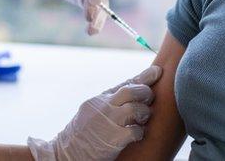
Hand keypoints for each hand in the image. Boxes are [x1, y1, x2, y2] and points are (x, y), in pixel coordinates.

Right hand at [27, 66, 161, 160]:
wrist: (66, 153)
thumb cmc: (83, 133)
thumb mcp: (93, 111)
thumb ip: (110, 102)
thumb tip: (132, 92)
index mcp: (100, 99)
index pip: (125, 83)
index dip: (144, 77)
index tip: (158, 72)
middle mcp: (104, 107)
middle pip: (131, 91)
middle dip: (145, 94)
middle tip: (148, 101)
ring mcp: (108, 122)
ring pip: (135, 109)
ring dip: (144, 114)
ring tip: (142, 120)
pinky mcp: (112, 139)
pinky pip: (135, 131)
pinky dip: (139, 132)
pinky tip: (136, 135)